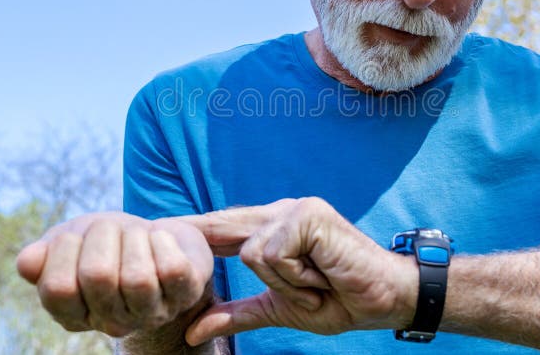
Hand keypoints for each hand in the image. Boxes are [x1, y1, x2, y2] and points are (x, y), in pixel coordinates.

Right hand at [16, 211, 213, 336]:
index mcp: (76, 314)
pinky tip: (160, 238)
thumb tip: (27, 262)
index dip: (64, 249)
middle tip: (110, 228)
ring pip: (137, 278)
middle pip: (98, 276)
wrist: (157, 237)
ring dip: (134, 238)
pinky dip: (163, 241)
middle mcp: (113, 322)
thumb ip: (44, 254)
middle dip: (102, 235)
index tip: (77, 235)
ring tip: (135, 233)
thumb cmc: (107, 242)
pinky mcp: (185, 295)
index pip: (57, 288)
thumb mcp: (69, 240)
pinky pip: (172, 269)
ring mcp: (152, 313)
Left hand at [180, 197, 417, 344]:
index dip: (193, 228)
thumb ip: (236, 314)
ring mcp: (294, 209)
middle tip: (171, 232)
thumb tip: (191, 331)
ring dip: (284, 283)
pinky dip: (295, 276)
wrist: (383, 298)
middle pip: (227, 228)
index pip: (223, 227)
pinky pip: (273, 253)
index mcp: (272, 229)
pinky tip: (321, 274)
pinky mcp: (306, 215)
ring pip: (251, 252)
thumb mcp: (278, 309)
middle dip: (212, 239)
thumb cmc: (337, 300)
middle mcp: (280, 212)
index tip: (156, 228)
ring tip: (314, 284)